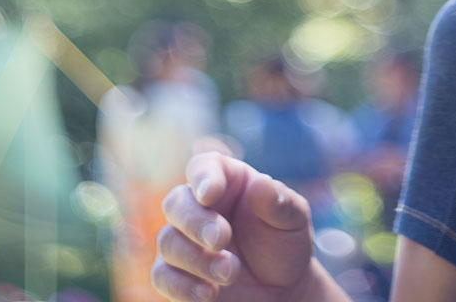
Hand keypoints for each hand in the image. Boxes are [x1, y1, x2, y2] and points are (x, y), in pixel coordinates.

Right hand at [152, 152, 322, 301]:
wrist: (281, 290)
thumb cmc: (284, 244)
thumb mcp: (293, 220)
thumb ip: (279, 201)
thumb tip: (261, 184)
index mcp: (226, 181)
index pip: (203, 166)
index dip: (202, 177)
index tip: (210, 193)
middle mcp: (199, 207)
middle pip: (175, 202)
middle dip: (195, 221)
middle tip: (221, 239)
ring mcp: (185, 241)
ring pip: (168, 241)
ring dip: (196, 259)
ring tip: (231, 273)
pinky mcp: (177, 275)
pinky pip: (162, 277)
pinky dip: (182, 286)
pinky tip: (210, 294)